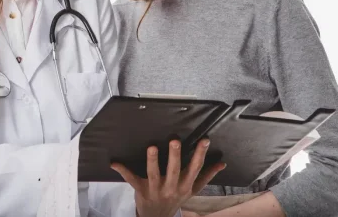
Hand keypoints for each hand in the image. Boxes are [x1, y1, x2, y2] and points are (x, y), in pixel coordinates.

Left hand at [111, 138, 225, 216]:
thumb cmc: (175, 199)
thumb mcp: (192, 190)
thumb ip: (207, 176)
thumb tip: (222, 164)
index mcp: (185, 186)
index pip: (195, 168)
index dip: (200, 154)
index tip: (204, 140)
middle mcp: (172, 188)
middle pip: (174, 170)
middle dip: (174, 156)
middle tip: (175, 140)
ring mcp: (156, 189)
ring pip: (154, 174)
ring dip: (153, 161)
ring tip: (152, 148)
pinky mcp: (141, 190)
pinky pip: (131, 179)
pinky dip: (123, 170)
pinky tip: (115, 163)